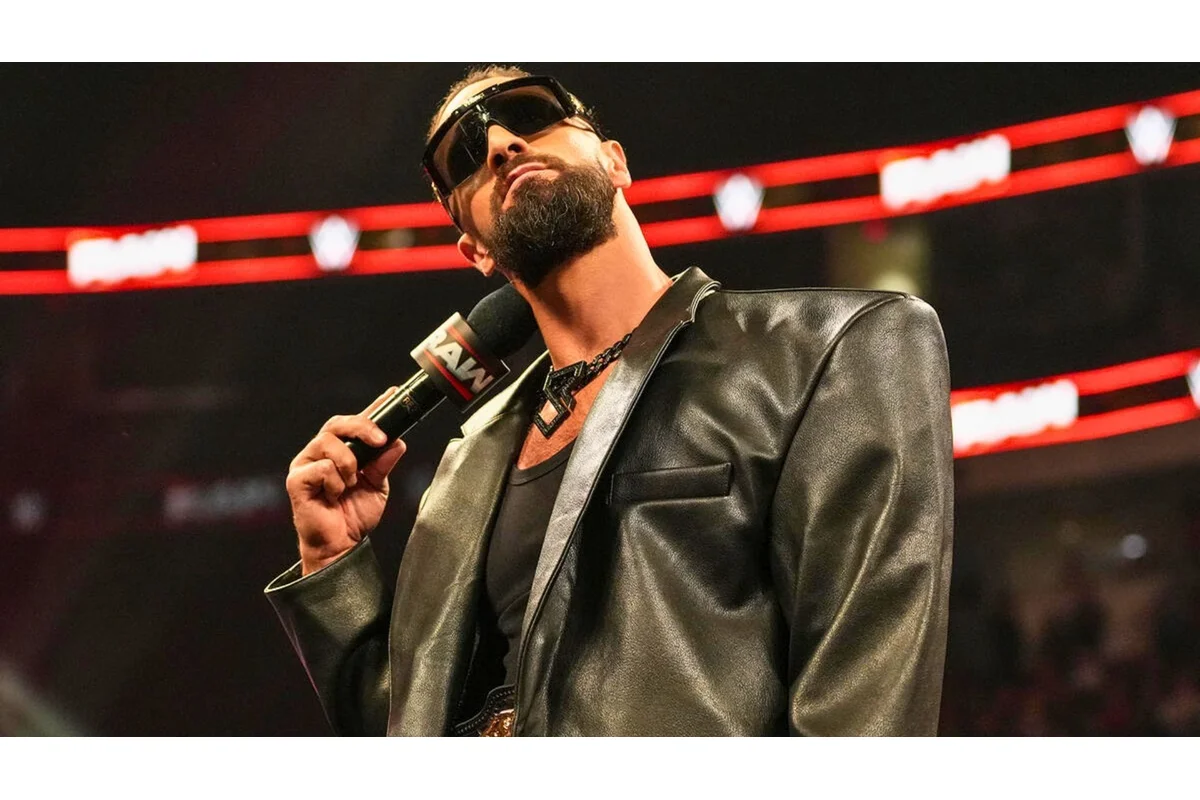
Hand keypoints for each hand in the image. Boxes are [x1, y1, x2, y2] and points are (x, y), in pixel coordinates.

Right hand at [285, 387, 406, 574]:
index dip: (373, 408)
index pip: (355, 423)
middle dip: (362, 427)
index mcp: (340, 451)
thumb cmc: (354, 516)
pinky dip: (335, 483)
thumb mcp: (378, 486)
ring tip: (349, 485)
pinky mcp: (296, 480)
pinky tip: (332, 496)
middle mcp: (320, 452)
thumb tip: (397, 442)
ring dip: (349, 464)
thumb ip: (384, 463)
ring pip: (329, 443)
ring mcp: (305, 464)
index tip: (393, 394)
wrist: (341, 545)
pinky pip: (321, 468)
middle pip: (338, 424)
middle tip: (380, 440)